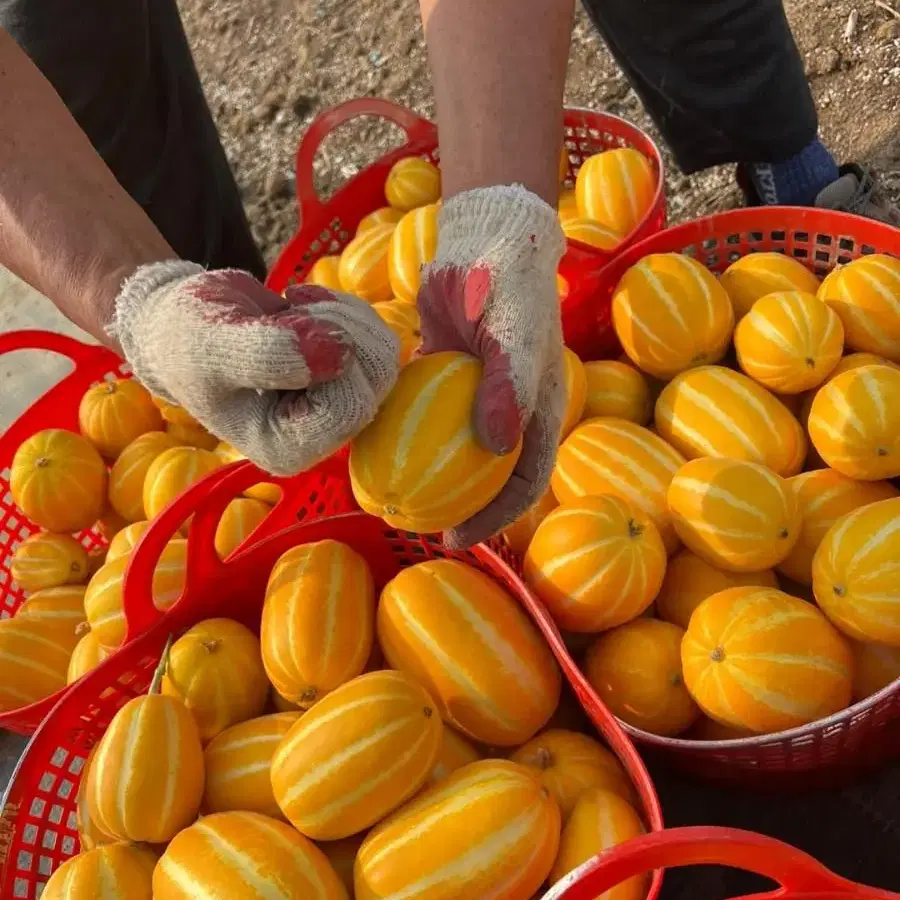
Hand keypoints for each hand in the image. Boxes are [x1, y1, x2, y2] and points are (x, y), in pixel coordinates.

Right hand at [109, 264, 398, 475]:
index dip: (327, 356)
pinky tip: (304, 305)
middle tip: (288, 313)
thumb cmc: (188, 342)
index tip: (284, 325)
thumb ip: (269, 353)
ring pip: (384, 356)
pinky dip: (347, 308)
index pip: (348, 407)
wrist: (185, 328)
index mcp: (287, 449)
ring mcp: (341, 405)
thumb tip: (341, 352)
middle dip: (338, 328)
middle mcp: (322, 436)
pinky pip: (380, 337)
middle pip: (376, 380)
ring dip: (342, 315)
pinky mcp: (352, 375)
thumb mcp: (211, 345)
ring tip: (294, 308)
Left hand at [418, 185, 565, 547]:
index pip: (527, 477)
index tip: (459, 538)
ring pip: (456, 450)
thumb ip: (509, 387)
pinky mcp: (444, 375)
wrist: (482, 236)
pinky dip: (408, 436)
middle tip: (422, 531)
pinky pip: (426, 416)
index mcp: (540, 408)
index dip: (499, 516)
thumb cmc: (506, 284)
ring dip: (432, 479)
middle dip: (462, 509)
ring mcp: (476, 393)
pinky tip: (377, 450)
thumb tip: (498, 448)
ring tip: (395, 500)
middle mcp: (510, 407)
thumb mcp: (514, 334)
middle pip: (490, 475)